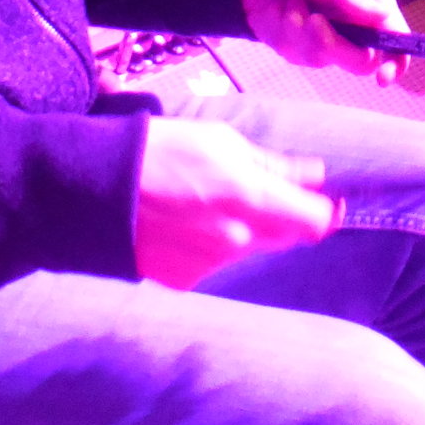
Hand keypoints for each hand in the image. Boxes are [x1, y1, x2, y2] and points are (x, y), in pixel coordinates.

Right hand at [134, 116, 337, 288]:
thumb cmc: (164, 150)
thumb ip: (275, 165)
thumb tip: (316, 174)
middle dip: (282, 217)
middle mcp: (238, 241)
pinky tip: (184, 225)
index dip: (325, 211)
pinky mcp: (183, 281)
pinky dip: (210, 248)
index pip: (316, 223)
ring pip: (249, 251)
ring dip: (244, 232)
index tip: (324, 200)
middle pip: (285, 237)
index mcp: (252, 199)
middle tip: (256, 191)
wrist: (98, 186)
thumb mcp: (224, 142)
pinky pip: (214, 266)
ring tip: (206, 203)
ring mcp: (210, 266)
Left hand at [242, 0, 406, 84]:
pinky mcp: (301, 50)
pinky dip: (288, 32)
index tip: (384, 77)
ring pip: (326, 59)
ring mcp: (327, 40)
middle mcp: (354, 26)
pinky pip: (299, 56)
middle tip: (315, 21)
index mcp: (370, 3)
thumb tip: (384, 16)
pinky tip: (283, 11)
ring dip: (303, 31)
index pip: (395, 38)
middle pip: (362, 61)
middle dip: (335, 44)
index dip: (397, 61)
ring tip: (293, 2)